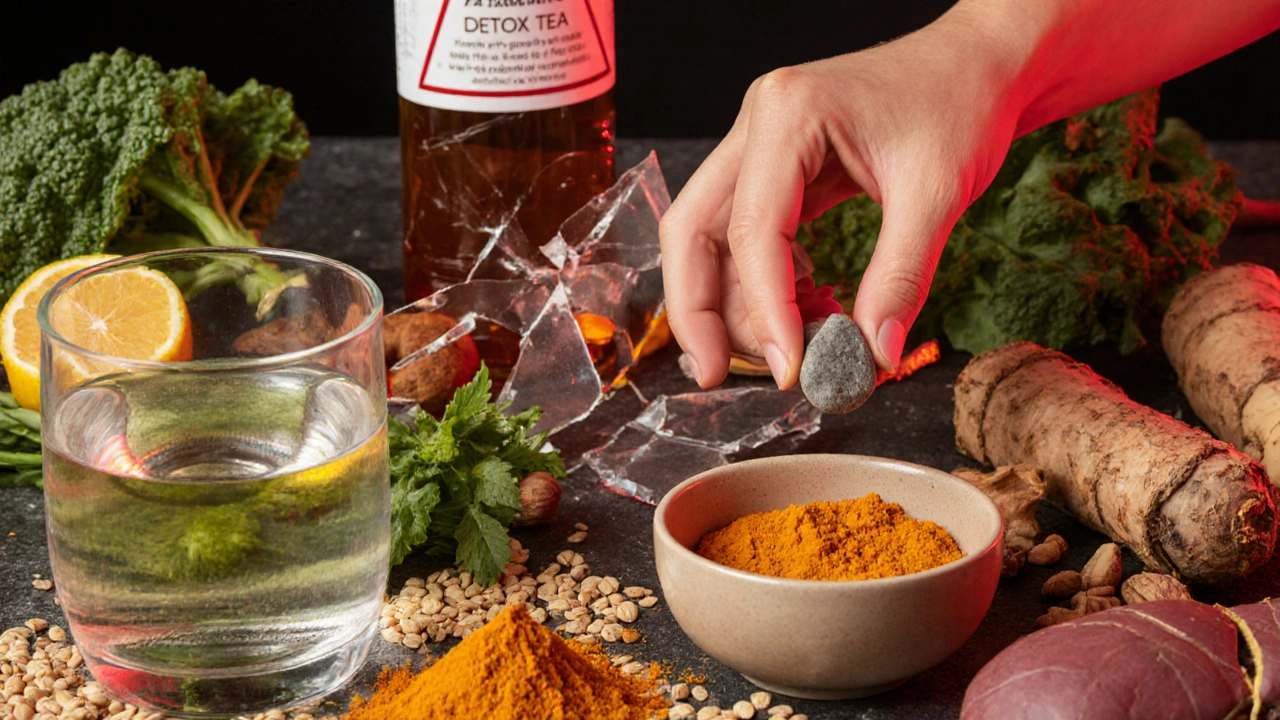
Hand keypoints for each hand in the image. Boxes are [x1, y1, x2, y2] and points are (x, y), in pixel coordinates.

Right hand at [659, 11, 1023, 389]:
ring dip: (736, 303)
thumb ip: (900, 277)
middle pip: (692, 229)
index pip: (752, 229)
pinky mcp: (777, 169)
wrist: (981, 63)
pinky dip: (766, 284)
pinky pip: (747, 237)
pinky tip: (811, 310)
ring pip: (710, 238)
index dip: (763, 308)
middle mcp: (757, 125)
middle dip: (698, 310)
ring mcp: (760, 146)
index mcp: (788, 113)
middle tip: (713, 376)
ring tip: (797, 348)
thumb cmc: (961, 102)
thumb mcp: (938, 192)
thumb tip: (873, 356)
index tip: (792, 368)